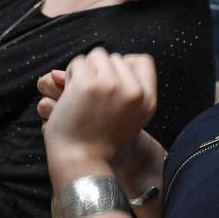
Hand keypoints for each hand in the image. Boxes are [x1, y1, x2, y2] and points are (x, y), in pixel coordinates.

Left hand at [42, 48, 156, 168]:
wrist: (82, 161)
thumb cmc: (101, 142)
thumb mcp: (131, 118)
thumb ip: (130, 91)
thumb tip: (110, 59)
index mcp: (148, 100)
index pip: (143, 61)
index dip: (124, 66)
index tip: (111, 82)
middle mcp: (133, 91)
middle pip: (115, 57)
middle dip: (100, 70)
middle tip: (92, 95)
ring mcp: (111, 85)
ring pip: (96, 56)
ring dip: (85, 70)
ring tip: (81, 94)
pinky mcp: (88, 84)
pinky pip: (78, 62)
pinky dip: (71, 75)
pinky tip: (70, 94)